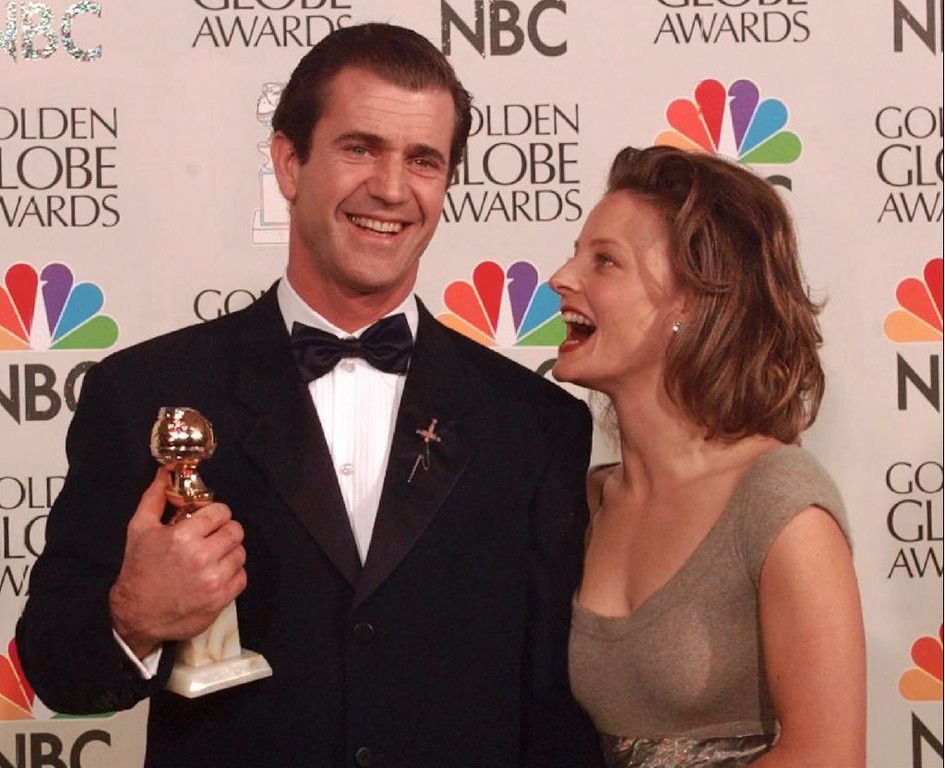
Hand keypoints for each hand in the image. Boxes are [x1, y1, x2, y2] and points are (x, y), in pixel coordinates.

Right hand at [108, 467, 246, 658]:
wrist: (136, 614)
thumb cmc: (139, 568)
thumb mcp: (140, 529)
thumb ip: (155, 497)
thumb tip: (167, 471)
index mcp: (184, 536)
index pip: (221, 512)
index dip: (215, 514)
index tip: (207, 521)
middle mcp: (202, 557)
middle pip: (235, 531)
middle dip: (224, 531)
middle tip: (211, 538)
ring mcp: (214, 580)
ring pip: (240, 553)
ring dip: (229, 552)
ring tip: (212, 556)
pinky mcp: (220, 599)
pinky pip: (242, 577)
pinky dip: (232, 574)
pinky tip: (216, 574)